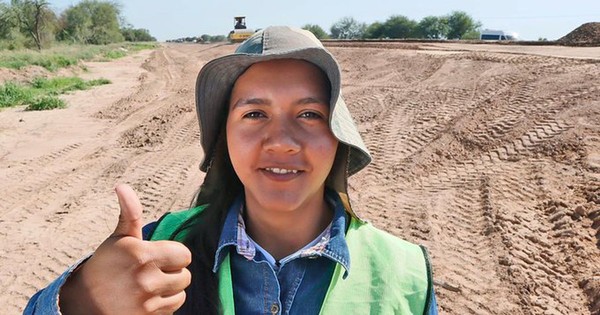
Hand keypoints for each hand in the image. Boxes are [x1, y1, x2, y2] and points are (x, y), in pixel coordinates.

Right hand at [59, 184, 191, 314]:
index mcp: (142, 255)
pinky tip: (147, 300)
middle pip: (185, 276)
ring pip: (181, 293)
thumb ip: (129, 214)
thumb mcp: (118, 238)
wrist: (83, 302)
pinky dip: (163, 305)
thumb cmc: (105, 265)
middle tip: (151, 272)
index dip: (174, 254)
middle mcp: (146, 279)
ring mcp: (147, 302)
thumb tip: (122, 186)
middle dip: (172, 272)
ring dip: (170, 290)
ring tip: (149, 286)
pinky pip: (172, 309)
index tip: (158, 256)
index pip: (185, 255)